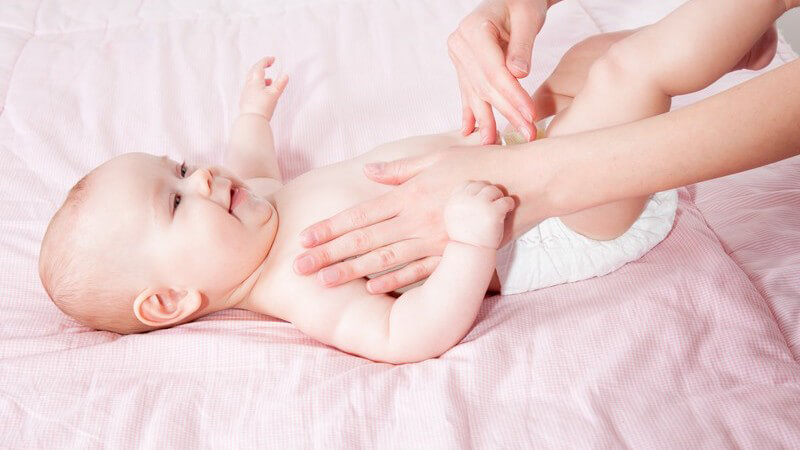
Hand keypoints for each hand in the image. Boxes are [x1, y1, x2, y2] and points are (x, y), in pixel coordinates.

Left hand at [239, 57, 288, 119]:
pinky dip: (258, 87)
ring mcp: (246, 93)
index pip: (259, 66)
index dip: (266, 61)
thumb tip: (286, 75)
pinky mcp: (245, 101)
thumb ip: (280, 84)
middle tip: (268, 65)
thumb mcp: (274, 94)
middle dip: (261, 67)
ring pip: (252, 81)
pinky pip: (251, 89)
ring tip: (269, 81)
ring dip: (260, 78)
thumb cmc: (262, 107)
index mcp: (255, 81)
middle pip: (253, 71)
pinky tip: (263, 93)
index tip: (273, 59)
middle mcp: (248, 85)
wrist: (252, 121)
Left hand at [294, 148, 490, 293]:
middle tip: (300, 267)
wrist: (525, 184)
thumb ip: (401, 168)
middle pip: (364, 240)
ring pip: (385, 260)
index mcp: (410, 193)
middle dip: (329, 254)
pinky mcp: (453, 254)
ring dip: (352, 271)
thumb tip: (369, 173)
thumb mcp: (439, 156)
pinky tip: (370, 289)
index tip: (304, 238)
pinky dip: (394, 281)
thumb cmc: (481, 165)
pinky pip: (419, 272)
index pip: (361, 214)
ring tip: (324, 281)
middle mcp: (417, 218)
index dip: (330, 228)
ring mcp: (435, 239)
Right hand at [445, 181, 514, 248]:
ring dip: (499, 197)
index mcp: (454, 201)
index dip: (476, 189)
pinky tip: (508, 211)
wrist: (471, 252)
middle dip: (489, 192)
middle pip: (481, 184)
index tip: (481, 198)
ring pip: (493, 190)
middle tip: (493, 202)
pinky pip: (506, 200)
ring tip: (500, 207)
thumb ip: (460, 202)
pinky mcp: (493, 212)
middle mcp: (465, 200)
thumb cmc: (465, 237)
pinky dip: (509, 205)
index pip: (467, 184)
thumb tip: (474, 187)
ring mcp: (479, 205)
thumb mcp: (454, 217)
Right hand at [448, 0, 550, 144]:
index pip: (494, 71)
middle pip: (485, 86)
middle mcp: (460, 45)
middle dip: (506, 112)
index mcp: (473, 30)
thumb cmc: (521, 2)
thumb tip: (519, 74)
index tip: (529, 114)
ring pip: (475, 94)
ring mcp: (458, 57)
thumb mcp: (528, 17)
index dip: (512, 95)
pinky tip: (470, 132)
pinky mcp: (462, 67)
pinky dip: (471, 113)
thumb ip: (522, 45)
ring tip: (495, 143)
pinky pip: (467, 93)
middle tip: (526, 132)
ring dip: (487, 120)